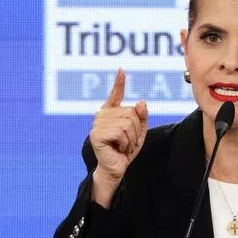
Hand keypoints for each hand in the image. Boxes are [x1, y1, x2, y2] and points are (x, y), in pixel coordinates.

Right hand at [88, 69, 147, 207]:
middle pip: (131, 113)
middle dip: (136, 130)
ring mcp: (97, 124)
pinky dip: (125, 142)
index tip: (122, 70)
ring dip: (131, 138)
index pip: (115, 94)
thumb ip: (141, 117)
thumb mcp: (139, 131)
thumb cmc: (126, 150)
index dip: (119, 82)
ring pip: (127, 123)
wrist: (116, 168)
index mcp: (111, 112)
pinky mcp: (97, 134)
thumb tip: (140, 102)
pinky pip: (121, 132)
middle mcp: (102, 115)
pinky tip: (118, 148)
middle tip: (127, 142)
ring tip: (123, 145)